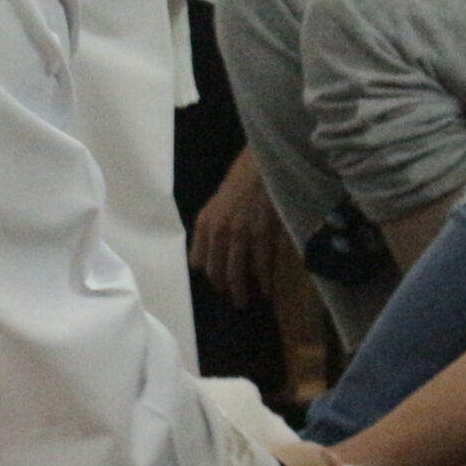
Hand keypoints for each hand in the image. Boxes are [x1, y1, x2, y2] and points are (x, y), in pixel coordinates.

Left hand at [190, 149, 289, 309]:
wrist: (263, 164)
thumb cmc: (242, 179)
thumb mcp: (219, 203)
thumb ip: (215, 227)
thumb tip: (217, 250)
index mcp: (205, 223)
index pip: (198, 261)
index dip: (208, 272)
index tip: (216, 280)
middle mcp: (218, 232)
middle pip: (216, 272)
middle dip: (224, 288)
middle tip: (232, 298)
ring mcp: (240, 235)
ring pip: (237, 274)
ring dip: (241, 291)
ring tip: (245, 301)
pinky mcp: (262, 236)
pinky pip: (261, 267)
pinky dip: (264, 281)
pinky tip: (266, 290)